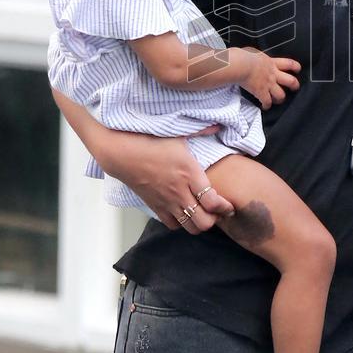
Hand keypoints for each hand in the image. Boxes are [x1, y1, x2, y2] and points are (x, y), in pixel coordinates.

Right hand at [107, 132, 235, 233]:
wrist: (123, 153)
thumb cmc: (151, 141)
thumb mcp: (179, 134)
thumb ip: (202, 131)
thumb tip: (218, 125)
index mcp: (189, 173)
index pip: (212, 201)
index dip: (224, 207)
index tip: (229, 204)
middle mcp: (179, 191)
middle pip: (203, 221)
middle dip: (215, 219)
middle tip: (218, 211)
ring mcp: (166, 202)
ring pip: (189, 227)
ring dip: (200, 223)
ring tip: (203, 213)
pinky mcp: (155, 206)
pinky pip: (172, 225)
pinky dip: (182, 223)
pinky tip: (185, 212)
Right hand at [237, 47, 300, 108]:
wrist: (241, 65)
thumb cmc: (244, 56)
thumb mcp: (254, 52)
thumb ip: (258, 57)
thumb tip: (254, 56)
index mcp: (272, 63)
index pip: (289, 63)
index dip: (296, 67)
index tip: (298, 69)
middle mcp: (273, 74)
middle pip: (291, 81)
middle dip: (295, 86)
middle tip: (294, 88)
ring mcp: (268, 84)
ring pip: (281, 95)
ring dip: (280, 98)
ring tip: (278, 100)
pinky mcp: (261, 93)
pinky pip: (267, 102)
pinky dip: (266, 105)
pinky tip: (265, 106)